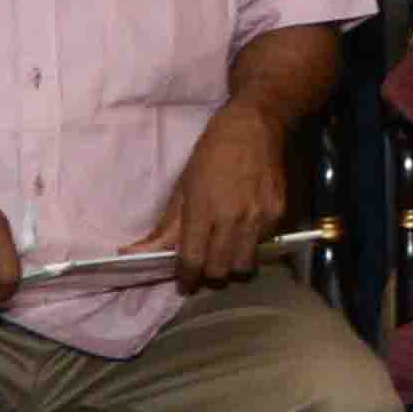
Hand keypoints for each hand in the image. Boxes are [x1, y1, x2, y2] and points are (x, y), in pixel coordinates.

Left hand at [162, 103, 292, 288]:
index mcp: (203, 210)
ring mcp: (259, 218)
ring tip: (225, 254)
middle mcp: (233, 219)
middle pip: (220, 271)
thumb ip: (165, 227)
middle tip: (203, 268)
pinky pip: (262, 246)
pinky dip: (250, 247)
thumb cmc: (211, 153)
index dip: (186, 279)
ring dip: (231, 267)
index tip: (183, 283)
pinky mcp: (278, 215)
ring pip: (245, 266)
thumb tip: (134, 253)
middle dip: (208, 276)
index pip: (193, 261)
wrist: (254, 127)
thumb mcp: (182, 187)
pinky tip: (243, 232)